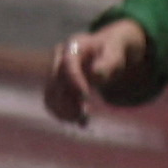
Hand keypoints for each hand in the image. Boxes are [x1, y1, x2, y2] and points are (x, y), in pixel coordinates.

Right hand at [44, 18, 158, 128]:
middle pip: (55, 82)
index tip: (86, 97)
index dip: (75, 82)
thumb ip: (108, 62)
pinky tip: (80, 122)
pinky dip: (64, 115)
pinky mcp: (54, 86)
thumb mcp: (116, 52)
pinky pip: (52, 103)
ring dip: (64, 111)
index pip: (68, 64)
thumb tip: (95, 73)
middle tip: (84, 115)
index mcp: (74, 45)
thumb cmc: (112, 50)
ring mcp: (54, 72)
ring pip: (50, 95)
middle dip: (67, 101)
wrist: (106, 51)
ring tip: (83, 120)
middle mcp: (59, 58)